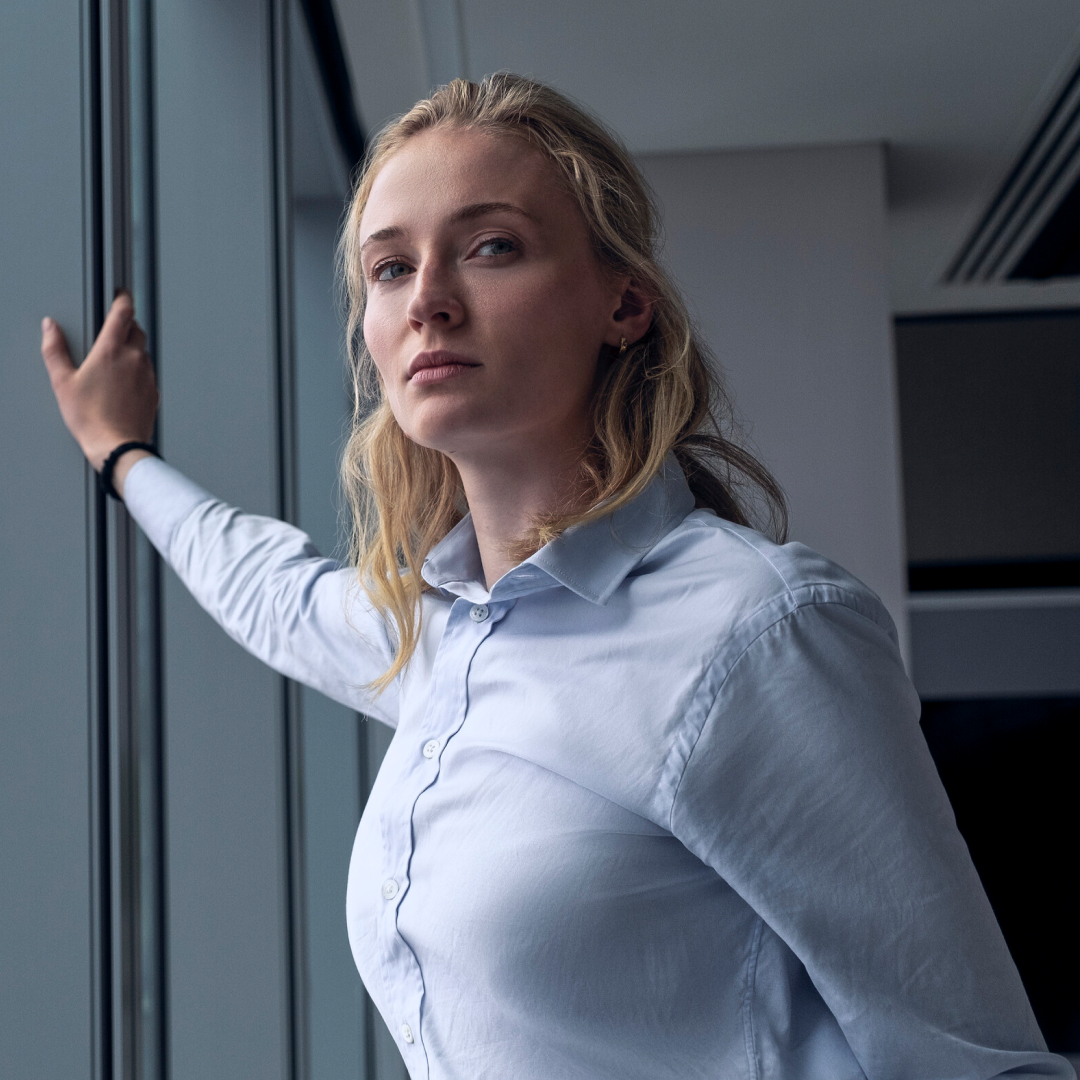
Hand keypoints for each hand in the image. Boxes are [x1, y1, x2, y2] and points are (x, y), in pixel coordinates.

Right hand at [41, 292, 159, 489]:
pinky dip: (138, 370)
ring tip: (113, 362)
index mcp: (111, 350)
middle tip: (112, 330)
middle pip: (137, 329)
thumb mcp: (62, 382)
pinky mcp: (154, 391)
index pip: (123, 312)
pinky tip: (122, 383)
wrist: (117, 446)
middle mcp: (135, 359)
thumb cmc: (90, 418)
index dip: (123, 298)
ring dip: (132, 349)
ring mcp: (148, 375)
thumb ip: (55, 350)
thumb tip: (50, 328)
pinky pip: (148, 372)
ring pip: (144, 351)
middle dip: (126, 325)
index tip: (121, 293)